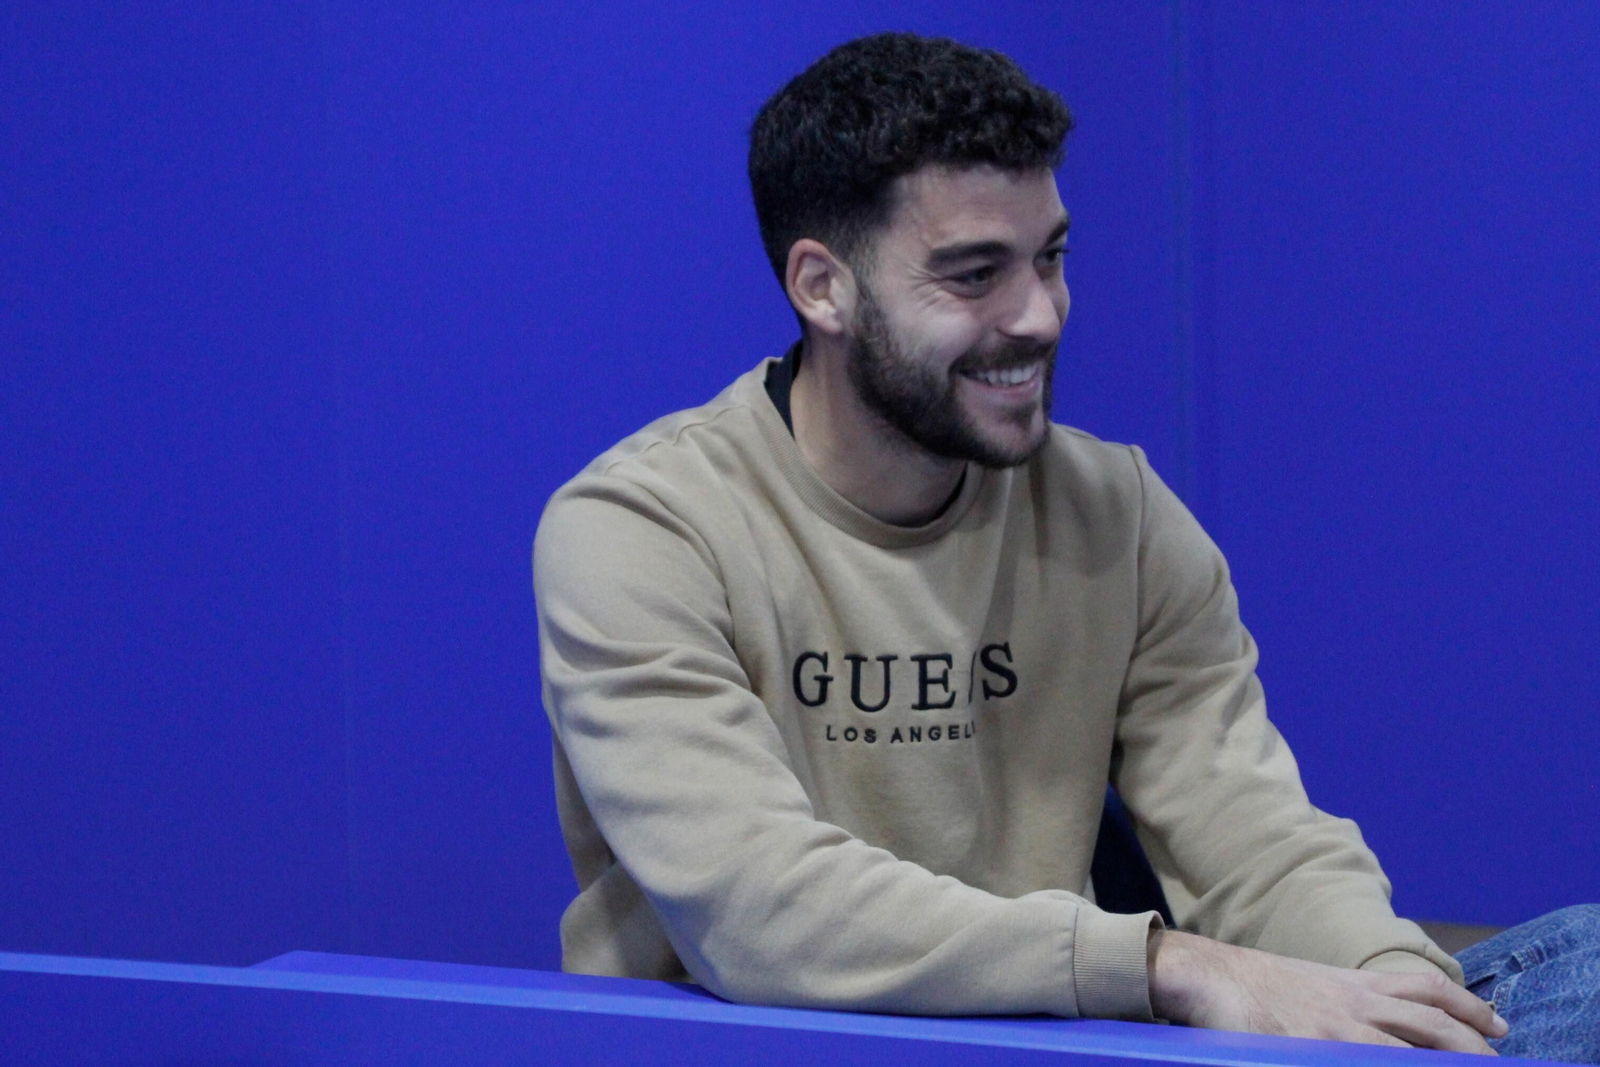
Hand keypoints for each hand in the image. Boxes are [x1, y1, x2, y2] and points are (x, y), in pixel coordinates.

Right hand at [1147, 929, 1508, 1053]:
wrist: (1207, 976)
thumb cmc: (1255, 985)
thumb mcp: (1313, 984)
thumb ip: (1349, 1003)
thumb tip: (1379, 1027)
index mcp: (1354, 984)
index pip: (1427, 990)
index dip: (1470, 1007)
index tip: (1500, 1027)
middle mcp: (1353, 1004)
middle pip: (1432, 1023)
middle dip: (1473, 1046)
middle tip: (1497, 1062)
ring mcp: (1334, 1032)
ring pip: (1407, 1053)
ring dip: (1442, 1063)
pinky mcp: (1308, 1050)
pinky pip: (1360, 1066)